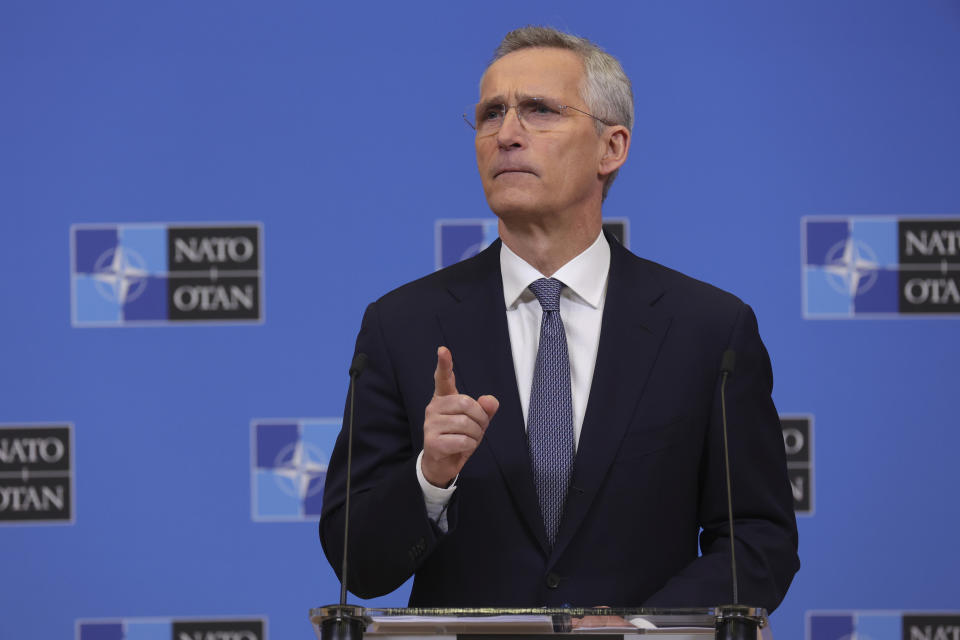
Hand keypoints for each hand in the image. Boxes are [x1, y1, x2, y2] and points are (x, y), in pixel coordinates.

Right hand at [422, 346, 498, 487]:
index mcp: (443, 399)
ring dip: (476, 435)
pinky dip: (469, 446)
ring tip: (469, 439)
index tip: (443, 350)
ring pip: (466, 424)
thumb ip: (485, 409)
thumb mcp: (476, 423)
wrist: (441, 464)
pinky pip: (462, 440)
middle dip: (480, 419)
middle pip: (467, 404)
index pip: (443, 378)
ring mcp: (430, 424)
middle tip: (478, 429)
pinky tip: (462, 448)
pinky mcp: (432, 441)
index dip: (444, 364)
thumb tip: (490, 400)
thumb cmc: (458, 438)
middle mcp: (434, 408)